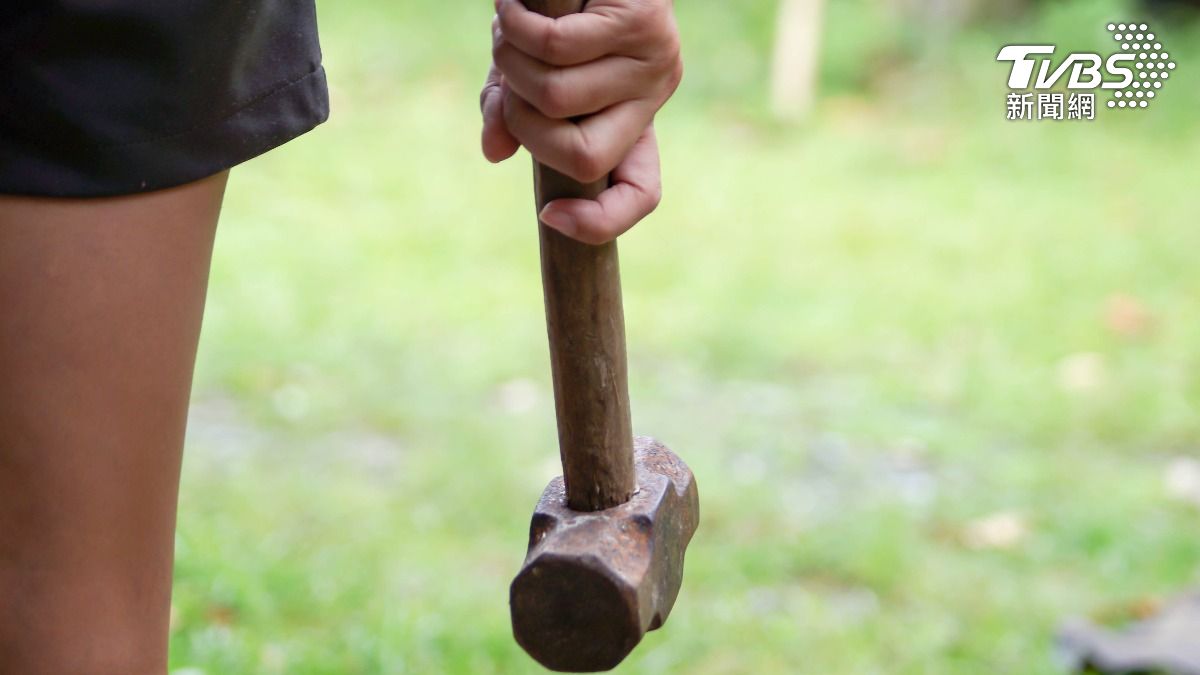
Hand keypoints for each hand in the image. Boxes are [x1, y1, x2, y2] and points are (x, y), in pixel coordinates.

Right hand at [480, 0, 681, 243]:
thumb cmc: (556, 10)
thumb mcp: (528, 70)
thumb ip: (510, 110)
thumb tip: (494, 150)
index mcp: (632, 122)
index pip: (641, 195)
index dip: (601, 223)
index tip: (550, 216)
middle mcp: (653, 98)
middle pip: (583, 157)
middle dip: (522, 121)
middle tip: (506, 77)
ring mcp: (655, 62)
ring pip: (557, 96)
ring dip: (510, 62)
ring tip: (505, 27)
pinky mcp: (645, 22)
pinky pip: (556, 47)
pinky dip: (515, 27)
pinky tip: (510, 5)